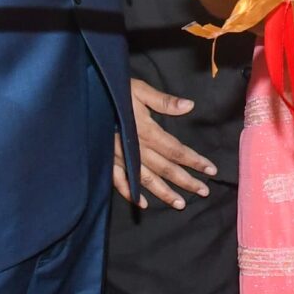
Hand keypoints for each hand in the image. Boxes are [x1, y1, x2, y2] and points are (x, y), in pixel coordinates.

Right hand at [119, 79, 215, 208]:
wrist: (82, 100)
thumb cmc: (112, 92)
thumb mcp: (138, 90)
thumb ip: (163, 100)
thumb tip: (189, 106)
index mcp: (146, 130)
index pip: (176, 150)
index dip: (194, 160)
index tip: (211, 169)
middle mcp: (135, 148)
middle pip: (165, 167)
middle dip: (185, 180)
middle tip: (204, 191)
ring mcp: (120, 157)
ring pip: (145, 179)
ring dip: (163, 192)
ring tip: (180, 203)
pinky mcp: (106, 161)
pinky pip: (118, 181)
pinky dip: (130, 193)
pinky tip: (142, 204)